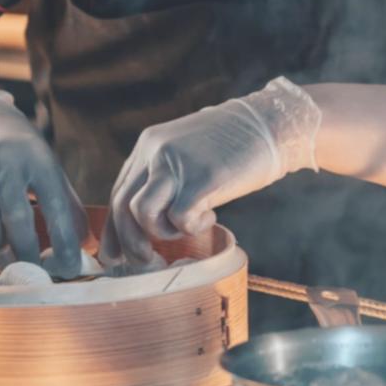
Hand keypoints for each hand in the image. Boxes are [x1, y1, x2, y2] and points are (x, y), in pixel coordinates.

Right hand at [0, 89, 85, 269]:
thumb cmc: (18, 152)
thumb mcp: (46, 167)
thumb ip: (66, 203)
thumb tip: (85, 244)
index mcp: (38, 160)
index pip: (55, 207)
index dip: (64, 242)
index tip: (69, 269)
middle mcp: (6, 162)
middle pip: (16, 219)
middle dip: (26, 251)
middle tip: (31, 269)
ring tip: (1, 242)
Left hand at [102, 77, 320, 262]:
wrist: (271, 124)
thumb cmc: (233, 146)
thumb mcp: (187, 153)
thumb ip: (164, 177)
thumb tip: (144, 220)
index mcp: (148, 145)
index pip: (118, 193)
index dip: (114, 231)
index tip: (115, 256)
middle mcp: (155, 151)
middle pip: (123, 206)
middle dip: (130, 243)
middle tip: (146, 261)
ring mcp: (177, 163)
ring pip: (142, 213)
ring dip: (163, 233)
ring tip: (187, 227)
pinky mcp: (203, 178)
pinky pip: (180, 218)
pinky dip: (193, 228)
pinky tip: (211, 216)